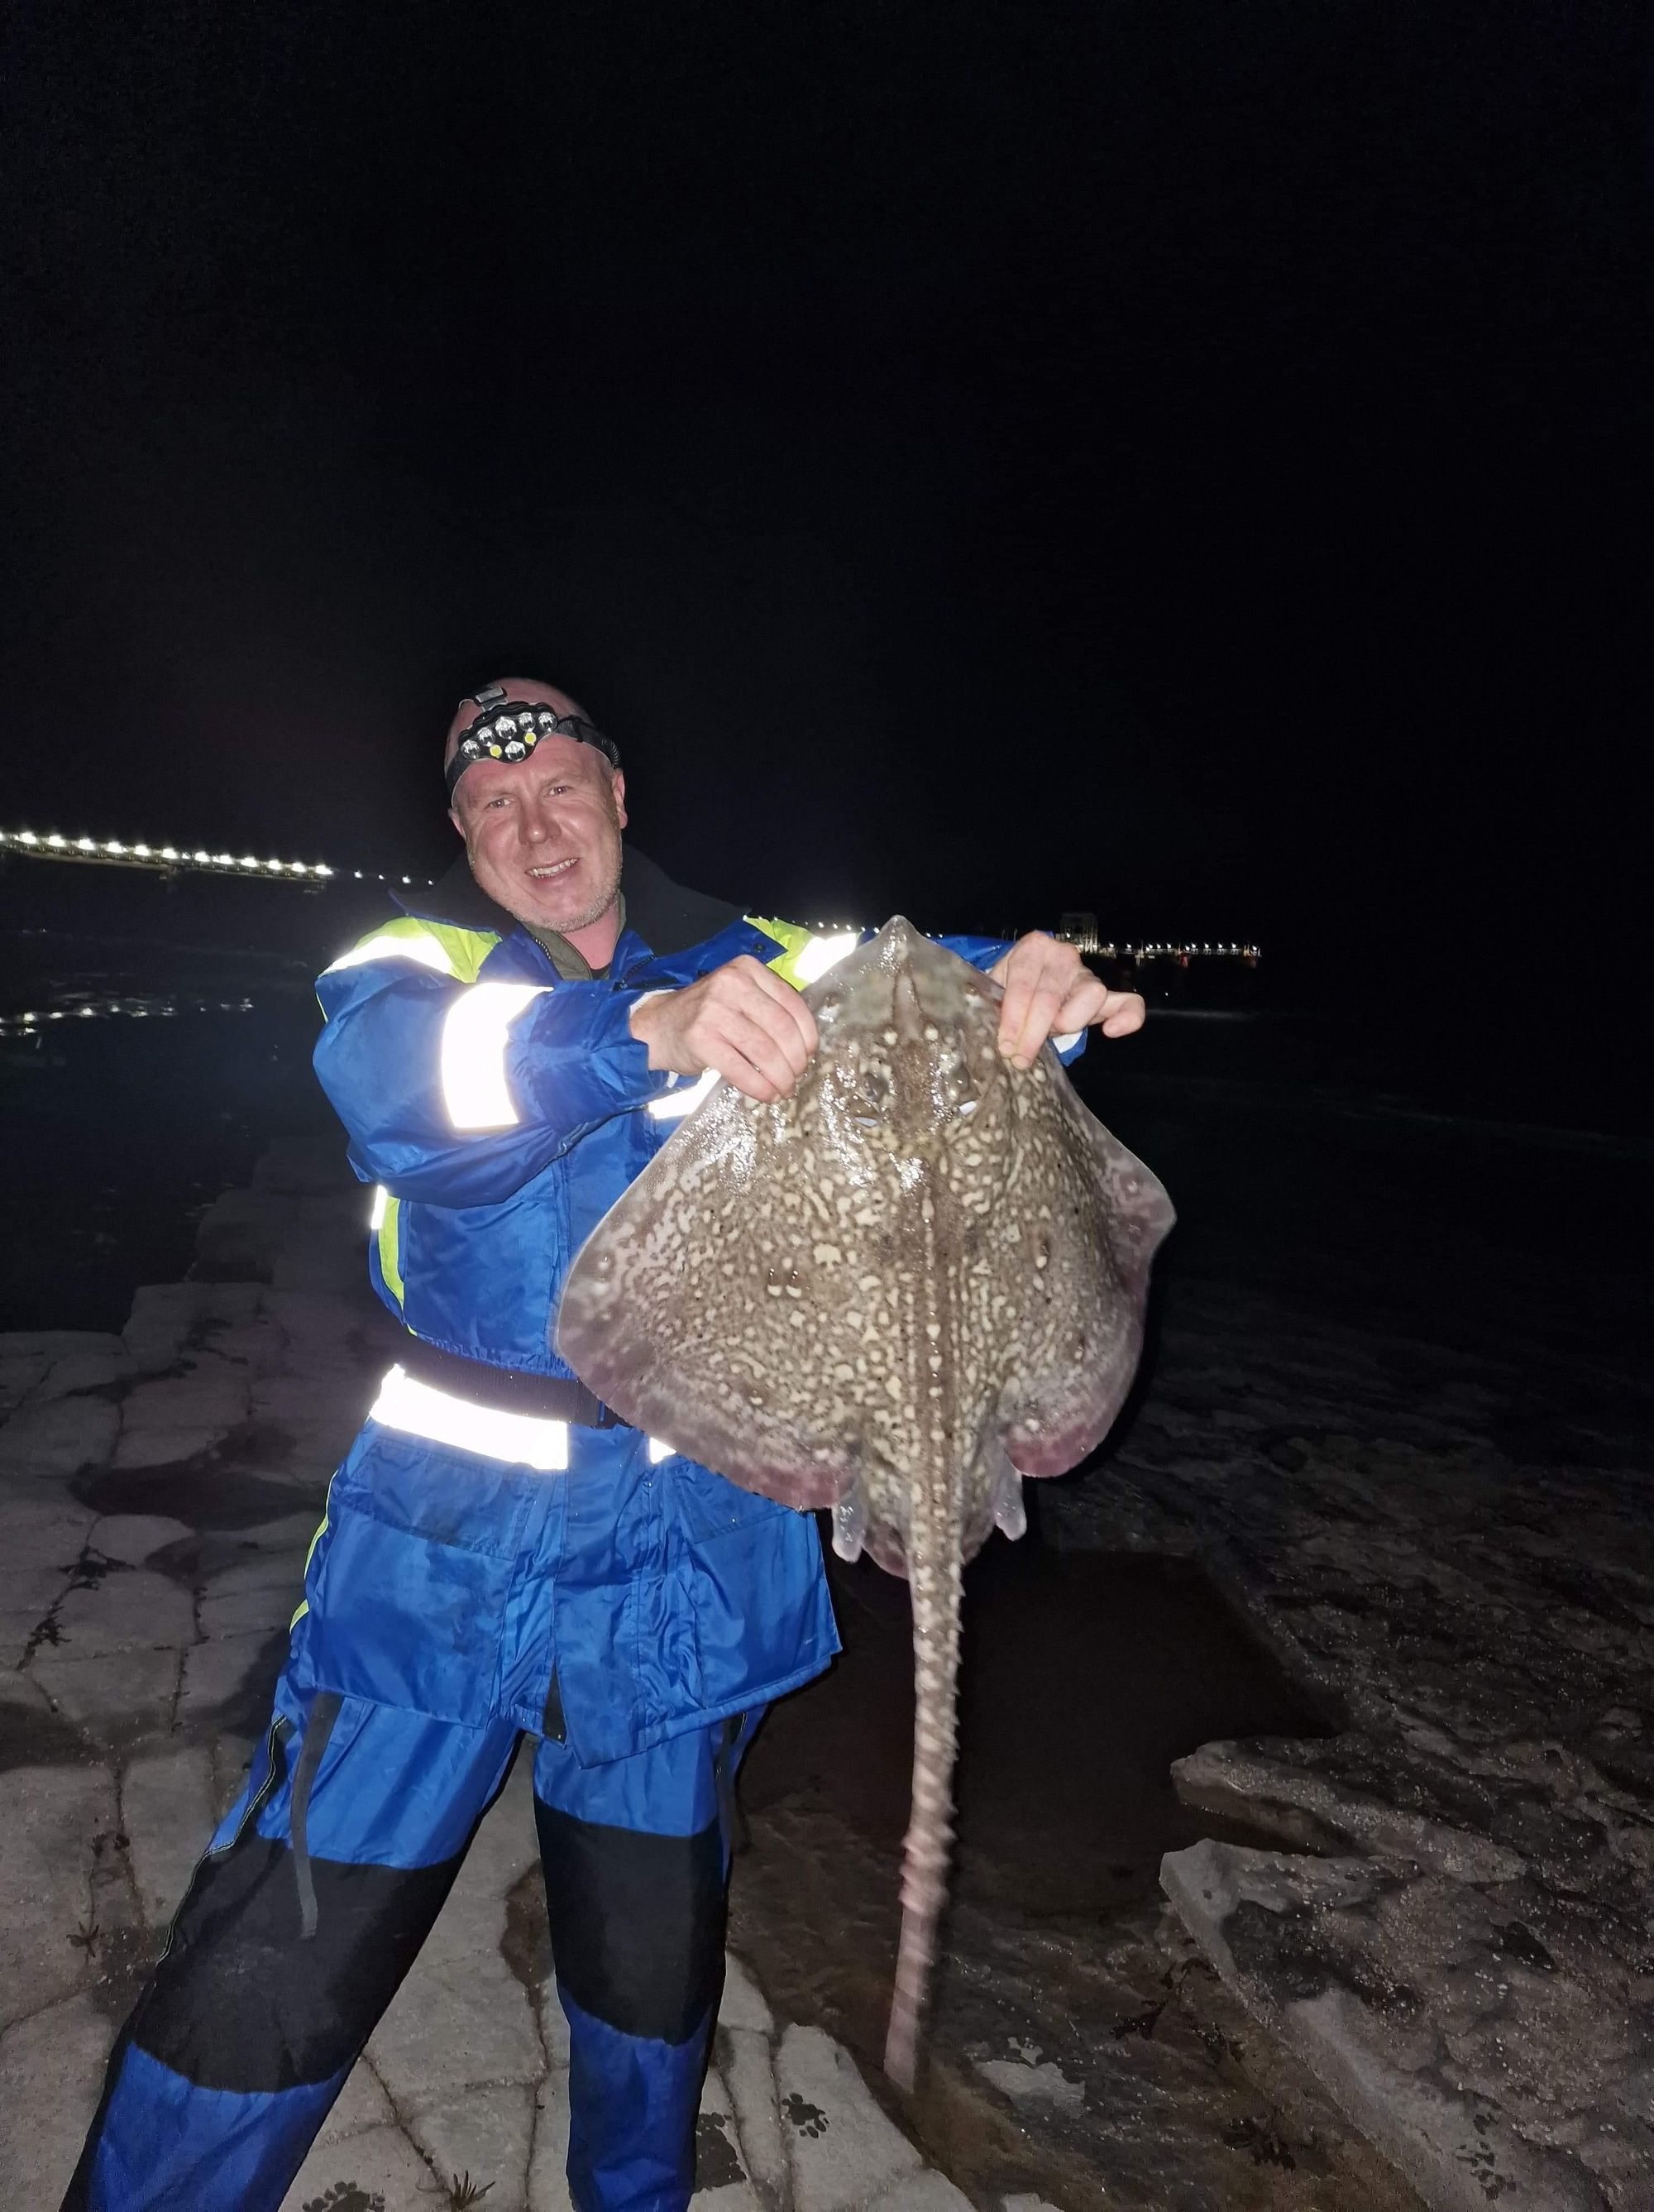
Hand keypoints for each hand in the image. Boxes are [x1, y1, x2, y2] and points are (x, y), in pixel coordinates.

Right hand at [630, 956, 819, 1103]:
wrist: (658, 1026)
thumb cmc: (707, 1015)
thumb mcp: (738, 996)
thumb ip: (769, 1007)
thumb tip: (807, 1044)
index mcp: (747, 968)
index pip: (792, 1002)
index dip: (807, 1034)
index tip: (810, 1054)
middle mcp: (731, 983)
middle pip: (781, 1029)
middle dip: (796, 1060)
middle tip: (796, 1077)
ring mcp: (714, 1010)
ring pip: (764, 1051)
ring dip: (780, 1077)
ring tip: (784, 1089)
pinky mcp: (701, 1038)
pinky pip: (741, 1069)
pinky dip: (759, 1087)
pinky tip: (766, 1095)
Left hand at [989, 933, 1145, 1067]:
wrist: (1024, 985)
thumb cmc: (1006, 990)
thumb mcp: (992, 990)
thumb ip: (989, 1002)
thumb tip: (980, 1030)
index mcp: (1033, 948)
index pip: (1024, 984)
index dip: (1014, 1018)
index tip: (1006, 1045)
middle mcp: (1063, 955)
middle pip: (1051, 996)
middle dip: (1033, 1032)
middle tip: (1019, 1058)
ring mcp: (1086, 975)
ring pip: (1090, 996)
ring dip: (1069, 1022)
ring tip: (1050, 1036)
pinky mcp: (1106, 995)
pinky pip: (1129, 1003)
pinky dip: (1128, 1017)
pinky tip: (1112, 1032)